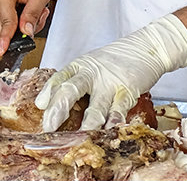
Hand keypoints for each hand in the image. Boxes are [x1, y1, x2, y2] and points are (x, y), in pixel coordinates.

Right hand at [0, 0, 53, 54]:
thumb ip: (33, 12)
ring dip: (23, 27)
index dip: (7, 38)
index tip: (4, 51)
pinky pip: (7, 26)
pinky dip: (20, 24)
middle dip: (22, 31)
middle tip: (40, 16)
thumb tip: (26, 31)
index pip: (5, 22)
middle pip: (0, 30)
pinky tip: (29, 12)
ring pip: (5, 30)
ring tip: (36, 10)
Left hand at [35, 14, 186, 131]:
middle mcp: (92, 73)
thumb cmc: (115, 60)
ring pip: (96, 105)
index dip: (48, 91)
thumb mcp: (90, 65)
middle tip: (50, 126)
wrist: (147, 48)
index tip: (40, 106)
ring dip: (87, 123)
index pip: (59, 77)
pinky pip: (119, 108)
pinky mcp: (128, 90)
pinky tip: (109, 130)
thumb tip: (46, 104)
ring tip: (79, 138)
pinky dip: (113, 121)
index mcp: (79, 66)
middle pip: (71, 89)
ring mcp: (110, 83)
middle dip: (59, 109)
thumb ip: (72, 82)